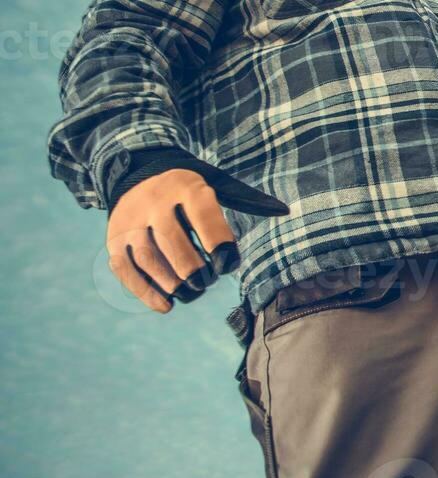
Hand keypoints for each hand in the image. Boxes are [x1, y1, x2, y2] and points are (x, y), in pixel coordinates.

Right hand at [106, 168, 284, 313]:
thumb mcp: (216, 183)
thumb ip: (247, 198)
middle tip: (206, 282)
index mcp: (186, 186)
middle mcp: (154, 201)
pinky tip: (167, 305)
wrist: (137, 172)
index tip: (229, 265)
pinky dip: (145, 292)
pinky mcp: (113, 239)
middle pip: (172, 241)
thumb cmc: (188, 188)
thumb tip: (285, 210)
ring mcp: (130, 221)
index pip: (204, 216)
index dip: (218, 243)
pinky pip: (126, 269)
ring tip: (191, 293)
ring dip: (171, 283)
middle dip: (193, 268)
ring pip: (148, 258)